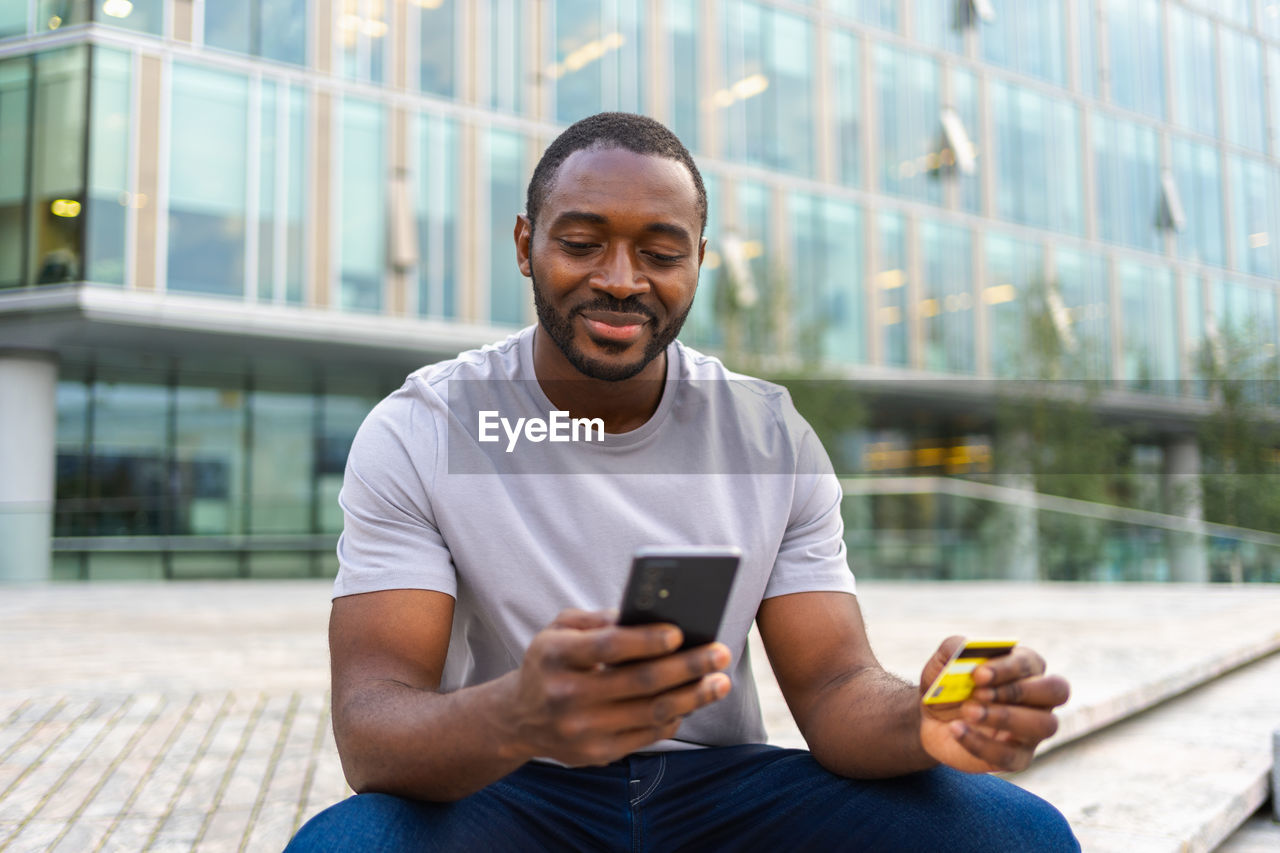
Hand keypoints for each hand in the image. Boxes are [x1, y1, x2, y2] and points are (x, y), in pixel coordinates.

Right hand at [501, 609, 732, 766]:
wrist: (520, 718)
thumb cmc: (550, 662)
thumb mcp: (559, 629)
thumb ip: (597, 618)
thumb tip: (646, 613)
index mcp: (554, 656)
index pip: (607, 648)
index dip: (646, 640)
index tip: (680, 633)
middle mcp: (565, 696)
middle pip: (639, 682)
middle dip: (687, 667)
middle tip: (720, 652)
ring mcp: (581, 730)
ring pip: (651, 712)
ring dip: (693, 696)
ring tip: (721, 681)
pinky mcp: (597, 754)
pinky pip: (647, 734)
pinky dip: (675, 716)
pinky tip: (694, 700)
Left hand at [917, 636, 1069, 773]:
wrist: (930, 720)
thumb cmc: (946, 685)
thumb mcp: (942, 664)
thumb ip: (952, 649)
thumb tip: (962, 646)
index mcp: (1025, 668)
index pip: (1031, 663)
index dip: (1007, 668)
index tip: (978, 674)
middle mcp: (1038, 699)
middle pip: (1057, 691)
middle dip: (1019, 690)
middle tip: (980, 693)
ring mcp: (1032, 731)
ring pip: (1044, 725)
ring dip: (1005, 717)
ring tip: (968, 711)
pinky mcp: (1017, 758)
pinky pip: (1010, 756)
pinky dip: (980, 744)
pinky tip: (955, 729)